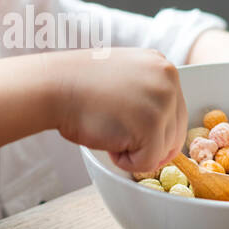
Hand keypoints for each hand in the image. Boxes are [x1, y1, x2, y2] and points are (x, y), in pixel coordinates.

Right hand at [48, 47, 187, 175]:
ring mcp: (164, 100)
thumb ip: (148, 93)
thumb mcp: (125, 76)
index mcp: (163, 66)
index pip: (175, 111)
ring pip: (163, 149)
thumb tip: (164, 132)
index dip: (153, 130)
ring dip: (136, 151)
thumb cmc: (78, 87)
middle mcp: (169, 79)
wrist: (53, 86)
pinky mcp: (153, 125)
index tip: (127, 126)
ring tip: (108, 131)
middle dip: (147, 143)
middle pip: (175, 132)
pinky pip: (149, 162)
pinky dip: (127, 162)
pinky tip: (108, 141)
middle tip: (115, 132)